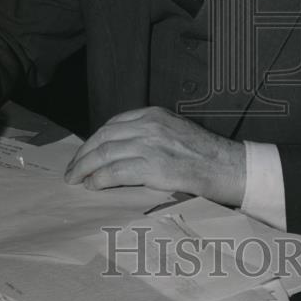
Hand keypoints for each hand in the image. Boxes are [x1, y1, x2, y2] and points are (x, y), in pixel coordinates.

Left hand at [63, 107, 246, 206]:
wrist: (228, 166)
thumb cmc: (206, 155)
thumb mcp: (176, 131)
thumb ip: (152, 134)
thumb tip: (126, 151)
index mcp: (154, 114)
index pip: (113, 124)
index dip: (94, 140)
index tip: (85, 153)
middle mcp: (148, 126)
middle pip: (103, 137)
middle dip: (83, 154)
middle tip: (72, 170)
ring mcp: (149, 145)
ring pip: (104, 154)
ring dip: (84, 168)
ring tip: (75, 180)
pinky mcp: (151, 167)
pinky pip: (114, 172)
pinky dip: (98, 179)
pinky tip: (92, 186)